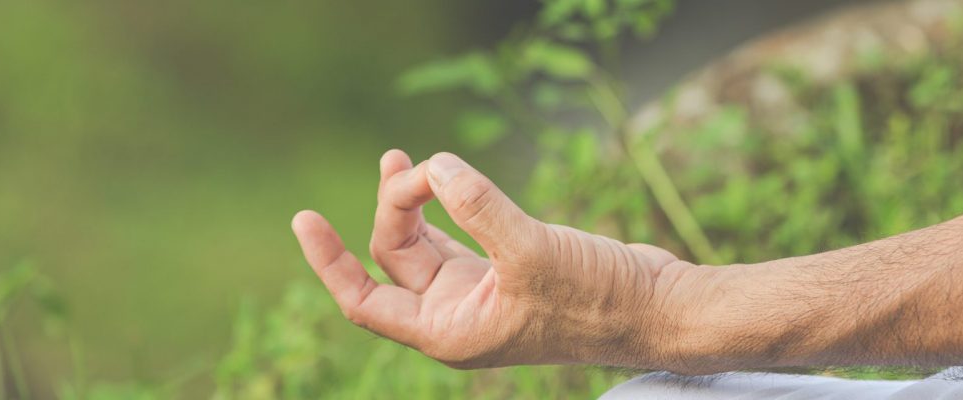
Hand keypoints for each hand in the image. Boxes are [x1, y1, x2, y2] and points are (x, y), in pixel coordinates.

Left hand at [291, 151, 704, 368]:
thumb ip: (479, 207)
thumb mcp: (532, 251)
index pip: (364, 301)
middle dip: (393, 207)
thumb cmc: (597, 300)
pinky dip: (448, 202)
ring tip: (405, 159)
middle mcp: (458, 315)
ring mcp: (483, 291)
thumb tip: (436, 167)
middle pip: (395, 258)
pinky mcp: (510, 267)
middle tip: (411, 163)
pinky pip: (459, 232)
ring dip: (413, 202)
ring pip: (425, 243)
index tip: (305, 219)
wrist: (657, 307)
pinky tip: (447, 176)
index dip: (329, 262)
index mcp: (448, 332)